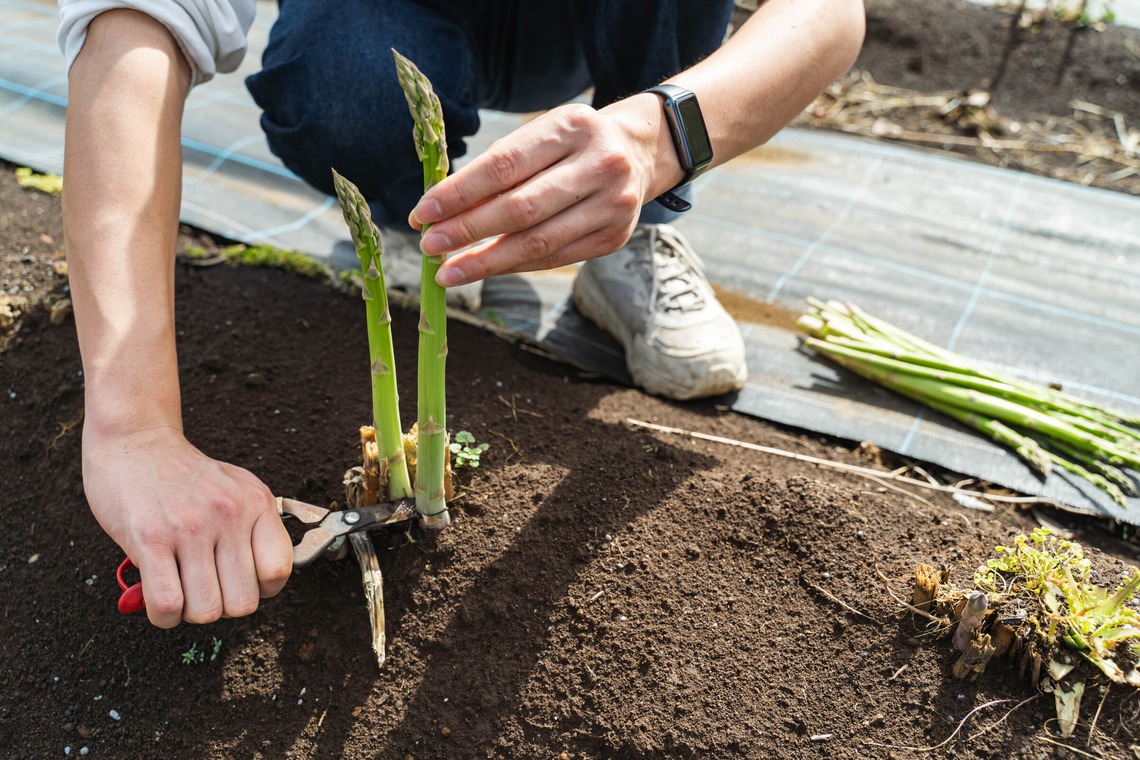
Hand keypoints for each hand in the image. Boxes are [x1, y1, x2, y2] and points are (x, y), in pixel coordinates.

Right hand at [83, 426, 292, 627]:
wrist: (136, 441)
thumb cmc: (185, 475)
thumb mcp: (236, 489)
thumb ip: (255, 529)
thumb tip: (265, 582)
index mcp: (256, 504)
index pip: (278, 572)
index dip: (258, 589)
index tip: (236, 581)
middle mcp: (229, 515)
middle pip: (243, 602)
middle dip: (222, 605)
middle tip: (203, 587)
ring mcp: (190, 527)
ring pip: (207, 611)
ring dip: (189, 611)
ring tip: (179, 587)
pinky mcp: (150, 538)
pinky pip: (168, 604)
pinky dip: (163, 615)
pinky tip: (157, 594)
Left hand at [409, 98, 668, 284]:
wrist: (637, 152)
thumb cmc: (570, 144)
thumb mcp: (540, 135)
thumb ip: (498, 168)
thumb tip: (441, 211)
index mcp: (571, 126)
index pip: (504, 165)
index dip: (458, 193)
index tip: (422, 213)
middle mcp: (599, 164)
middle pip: (521, 208)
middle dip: (467, 230)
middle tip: (429, 245)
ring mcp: (613, 204)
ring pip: (538, 242)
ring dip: (486, 261)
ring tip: (448, 271)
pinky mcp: (615, 237)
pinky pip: (555, 258)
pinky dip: (515, 265)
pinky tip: (485, 268)